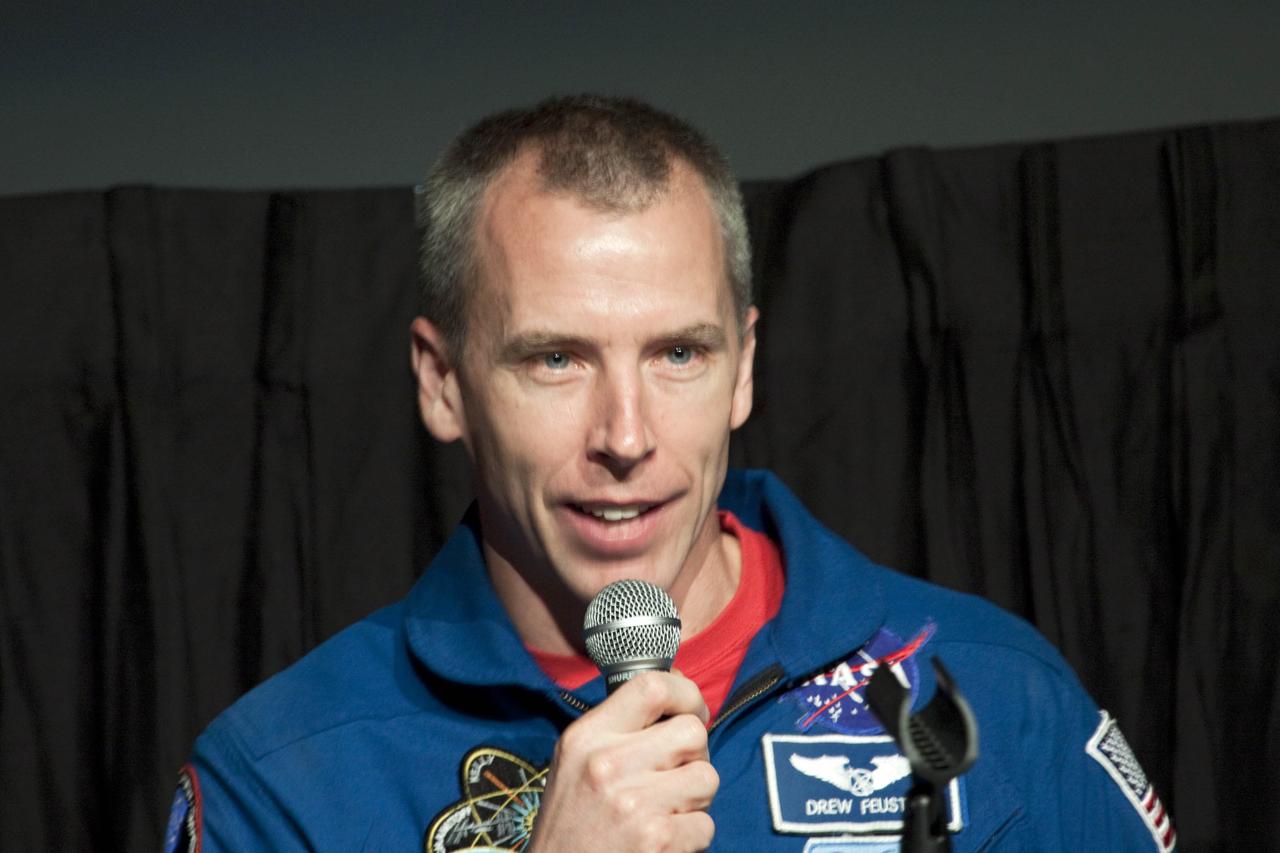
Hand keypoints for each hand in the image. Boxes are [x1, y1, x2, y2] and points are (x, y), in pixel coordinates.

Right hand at [529, 671, 717, 851]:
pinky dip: (691, 836)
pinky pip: (705, 824)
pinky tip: (663, 840)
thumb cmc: (571, 824)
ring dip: (695, 798)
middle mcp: (608, 764)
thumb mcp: (576, 762)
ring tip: (664, 810)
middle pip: (692, 731)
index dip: (685, 693)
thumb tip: (676, 696)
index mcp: (587, 737)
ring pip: (707, 777)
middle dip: (695, 754)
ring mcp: (634, 803)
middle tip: (675, 774)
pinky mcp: (657, 839)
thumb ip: (618, 728)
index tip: (692, 710)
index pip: (651, 686)